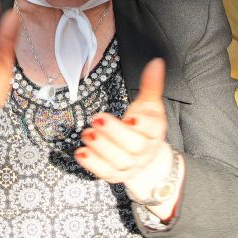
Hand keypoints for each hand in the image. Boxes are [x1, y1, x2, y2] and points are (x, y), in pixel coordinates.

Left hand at [76, 58, 177, 197]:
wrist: (148, 163)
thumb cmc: (146, 130)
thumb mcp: (150, 107)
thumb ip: (151, 86)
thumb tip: (157, 62)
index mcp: (155, 132)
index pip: (153, 129)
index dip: (143, 125)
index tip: (130, 118)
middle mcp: (144, 151)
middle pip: (134, 146)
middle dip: (115, 133)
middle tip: (97, 119)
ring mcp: (130, 166)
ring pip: (118, 161)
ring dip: (101, 148)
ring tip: (87, 133)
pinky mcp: (115, 175)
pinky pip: (105, 173)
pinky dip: (92, 164)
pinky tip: (80, 152)